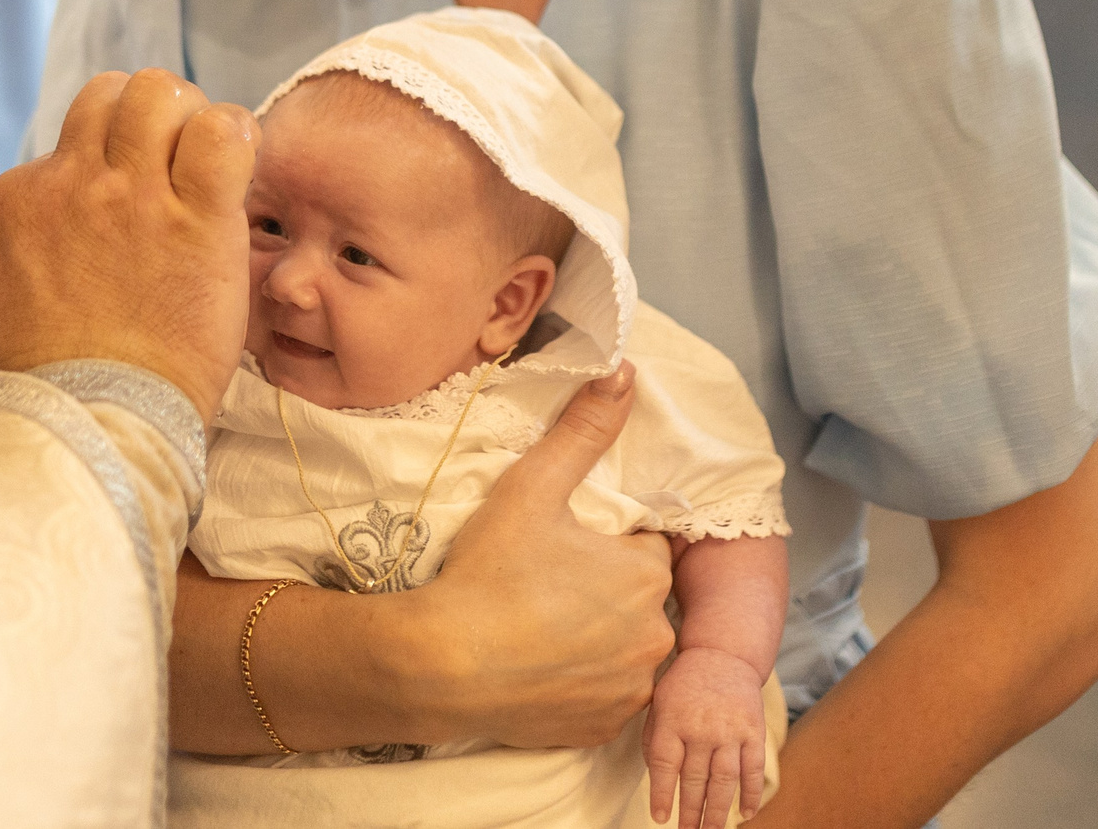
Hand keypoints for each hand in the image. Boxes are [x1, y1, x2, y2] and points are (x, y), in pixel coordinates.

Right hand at [0, 69, 257, 421]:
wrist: (96, 422)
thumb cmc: (69, 376)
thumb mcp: (22, 290)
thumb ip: (51, 237)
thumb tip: (91, 214)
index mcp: (19, 199)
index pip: (77, 132)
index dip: (118, 157)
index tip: (138, 199)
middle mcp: (72, 182)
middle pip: (117, 91)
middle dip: (154, 113)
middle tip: (180, 162)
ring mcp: (133, 195)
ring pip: (161, 90)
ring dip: (192, 117)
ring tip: (209, 166)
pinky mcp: (195, 218)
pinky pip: (223, 131)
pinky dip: (238, 137)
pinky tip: (238, 172)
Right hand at [410, 364, 676, 747]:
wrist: (442, 667)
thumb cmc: (488, 572)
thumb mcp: (533, 488)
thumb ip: (584, 430)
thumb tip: (625, 371)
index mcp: (645, 573)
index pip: (643, 546)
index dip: (603, 543)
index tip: (561, 547)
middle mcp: (654, 635)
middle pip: (639, 598)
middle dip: (605, 590)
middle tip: (544, 585)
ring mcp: (631, 689)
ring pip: (626, 648)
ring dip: (599, 637)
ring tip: (540, 627)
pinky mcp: (604, 726)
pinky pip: (606, 694)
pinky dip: (584, 681)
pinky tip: (542, 666)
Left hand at [643, 646, 767, 828]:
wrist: (723, 655)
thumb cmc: (685, 685)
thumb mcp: (660, 703)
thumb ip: (655, 738)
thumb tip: (656, 777)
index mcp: (673, 720)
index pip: (665, 765)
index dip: (662, 794)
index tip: (660, 817)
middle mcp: (702, 727)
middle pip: (695, 779)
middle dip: (690, 811)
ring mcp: (730, 730)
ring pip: (724, 780)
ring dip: (717, 811)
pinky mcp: (753, 732)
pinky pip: (753, 769)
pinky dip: (751, 793)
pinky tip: (744, 813)